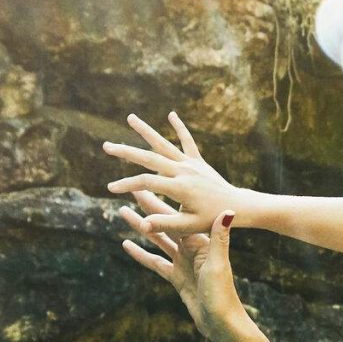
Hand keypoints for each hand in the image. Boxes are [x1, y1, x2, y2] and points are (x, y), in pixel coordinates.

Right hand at [103, 111, 241, 236]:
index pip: (146, 182)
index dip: (126, 184)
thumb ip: (164, 225)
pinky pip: (188, 142)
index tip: (110, 189)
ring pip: (165, 144)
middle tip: (106, 146)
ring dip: (146, 131)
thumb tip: (142, 225)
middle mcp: (183, 171)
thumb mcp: (188, 227)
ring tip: (130, 117)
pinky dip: (180, 128)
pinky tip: (171, 114)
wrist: (237, 207)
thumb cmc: (212, 220)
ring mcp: (191, 164)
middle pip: (149, 158)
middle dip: (126, 152)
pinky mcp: (198, 162)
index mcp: (179, 187)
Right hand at [119, 192, 242, 329]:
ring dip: (140, 226)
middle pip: (165, 223)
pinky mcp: (176, 277)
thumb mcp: (218, 264)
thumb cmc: (223, 294)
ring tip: (122, 212)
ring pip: (157, 240)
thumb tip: (228, 211)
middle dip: (148, 207)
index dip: (161, 200)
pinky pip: (154, 262)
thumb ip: (219, 238)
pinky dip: (140, 254)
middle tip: (131, 189)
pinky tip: (125, 244)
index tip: (147, 183)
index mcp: (200, 242)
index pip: (177, 217)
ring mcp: (182, 262)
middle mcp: (190, 249)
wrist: (222, 322)